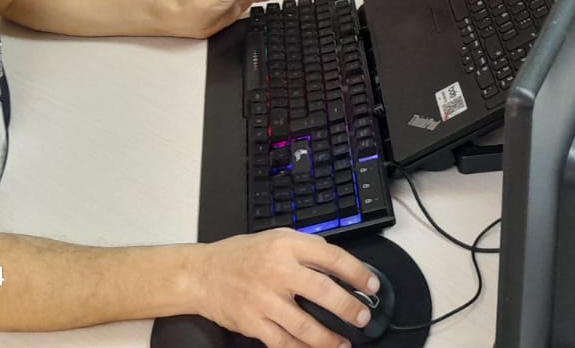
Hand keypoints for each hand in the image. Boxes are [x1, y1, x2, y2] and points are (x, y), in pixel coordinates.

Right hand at [187, 229, 377, 347]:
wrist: (203, 274)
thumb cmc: (241, 256)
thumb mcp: (276, 237)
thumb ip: (306, 247)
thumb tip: (338, 264)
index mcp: (287, 246)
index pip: (332, 257)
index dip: (357, 272)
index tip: (371, 284)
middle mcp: (277, 271)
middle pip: (323, 292)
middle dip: (349, 308)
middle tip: (363, 317)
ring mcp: (264, 299)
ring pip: (305, 325)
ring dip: (329, 338)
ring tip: (344, 343)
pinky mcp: (253, 323)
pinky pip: (284, 342)